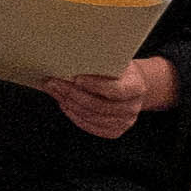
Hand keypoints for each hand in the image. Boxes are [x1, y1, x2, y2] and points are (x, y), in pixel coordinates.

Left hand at [42, 54, 173, 137]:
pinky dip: (75, 116)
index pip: (115, 90)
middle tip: (54, 83)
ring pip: (92, 117)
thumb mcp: (115, 60)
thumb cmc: (119, 68)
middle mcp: (133, 107)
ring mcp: (125, 121)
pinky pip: (91, 127)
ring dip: (70, 104)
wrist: (131, 83)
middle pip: (99, 106)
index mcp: (136, 87)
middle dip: (73, 94)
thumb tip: (71, 59)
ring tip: (55, 91)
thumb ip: (101, 62)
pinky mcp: (115, 130)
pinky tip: (65, 104)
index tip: (75, 78)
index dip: (95, 85)